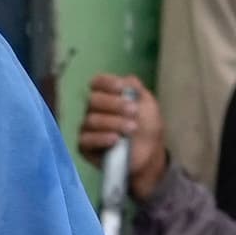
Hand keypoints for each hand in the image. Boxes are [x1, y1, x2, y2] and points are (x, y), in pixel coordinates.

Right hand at [74, 75, 171, 201]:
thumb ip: (136, 89)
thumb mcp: (148, 104)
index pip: (97, 83)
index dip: (107, 83)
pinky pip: (86, 139)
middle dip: (114, 104)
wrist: (149, 154)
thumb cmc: (147, 127)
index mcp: (107, 95)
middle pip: (93, 100)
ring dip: (113, 122)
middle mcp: (94, 109)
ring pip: (91, 120)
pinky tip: (114, 139)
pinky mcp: (85, 146)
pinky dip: (100, 138)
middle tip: (133, 111)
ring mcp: (88, 128)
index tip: (121, 88)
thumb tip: (125, 79)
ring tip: (132, 128)